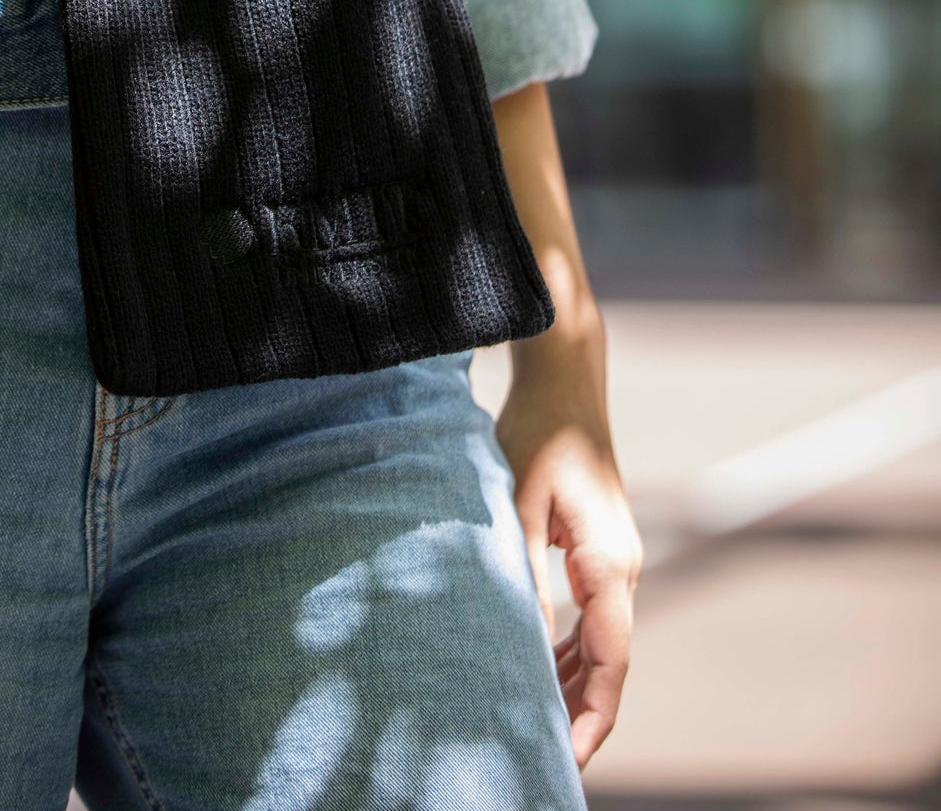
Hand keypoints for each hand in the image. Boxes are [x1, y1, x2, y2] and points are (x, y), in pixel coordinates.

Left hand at [496, 323, 642, 770]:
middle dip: (580, 712)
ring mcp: (615, 560)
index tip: (567, 760)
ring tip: (528, 721)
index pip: (611, 663)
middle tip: (538, 756)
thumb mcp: (520, 504)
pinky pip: (592, 616)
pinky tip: (536, 666)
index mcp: (609, 564)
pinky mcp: (600, 550)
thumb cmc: (539, 433)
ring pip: (601, 643)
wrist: (566, 382)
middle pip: (609, 662)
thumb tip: (519, 643)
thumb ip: (525, 576)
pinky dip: (569, 648)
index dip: (592, 717)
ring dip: (571, 682)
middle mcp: (623, 569)